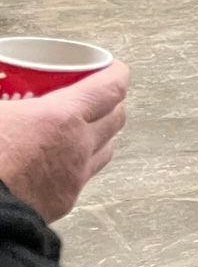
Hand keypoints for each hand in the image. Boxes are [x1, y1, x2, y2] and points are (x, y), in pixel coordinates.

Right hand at [0, 62, 129, 222]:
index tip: (110, 65)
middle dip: (110, 101)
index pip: (112, 87)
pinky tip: (60, 159)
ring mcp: (74, 177)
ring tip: (79, 125)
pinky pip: (85, 176)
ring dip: (101, 132)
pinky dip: (81, 162)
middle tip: (91, 94)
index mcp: (60, 117)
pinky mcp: (63, 202)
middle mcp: (78, 146)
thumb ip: (0, 89)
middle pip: (117, 116)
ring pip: (107, 147)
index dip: (116, 72)